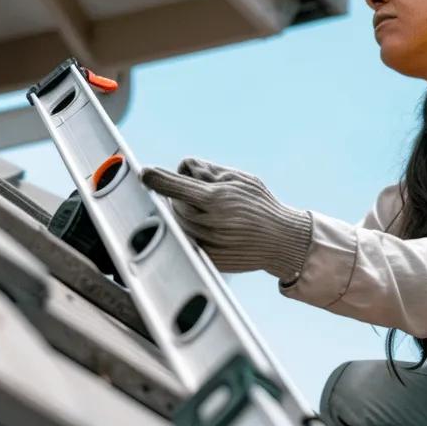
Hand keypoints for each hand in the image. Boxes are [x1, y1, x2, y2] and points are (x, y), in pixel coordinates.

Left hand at [141, 157, 311, 279]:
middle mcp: (207, 223)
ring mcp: (205, 243)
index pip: (175, 185)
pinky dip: (193, 230)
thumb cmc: (261, 206)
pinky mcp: (205, 258)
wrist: (281, 241)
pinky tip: (215, 229)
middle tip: (210, 195)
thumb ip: (209, 170)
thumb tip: (181, 167)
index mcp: (215, 199)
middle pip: (175, 201)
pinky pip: (187, 238)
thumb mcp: (240, 179)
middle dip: (185, 193)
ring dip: (187, 211)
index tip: (145, 173)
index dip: (158, 178)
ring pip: (178, 220)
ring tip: (216, 213)